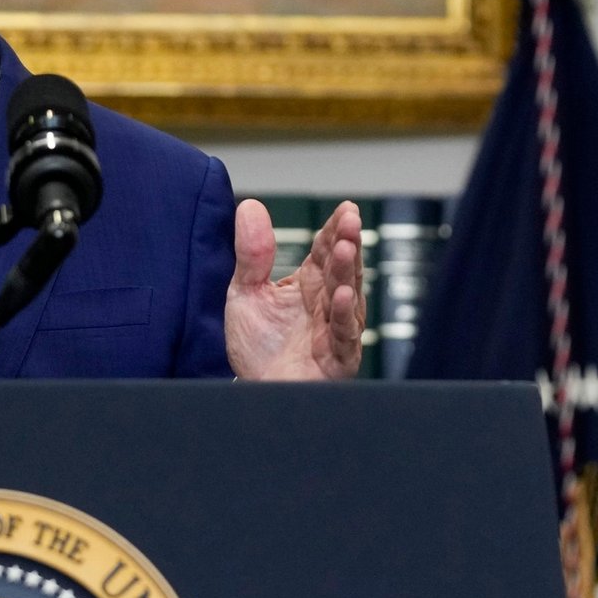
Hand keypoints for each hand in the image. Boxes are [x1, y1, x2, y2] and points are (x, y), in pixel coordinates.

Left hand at [224, 199, 364, 380]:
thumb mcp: (246, 292)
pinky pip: (344, 335)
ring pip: (347, 296)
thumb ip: (251, 253)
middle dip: (347, 244)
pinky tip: (342, 295)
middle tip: (351, 220)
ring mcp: (335, 329)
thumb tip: (250, 206)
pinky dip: (344, 315)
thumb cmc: (257, 344)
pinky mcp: (338, 358)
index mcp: (308, 284)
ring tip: (346, 249)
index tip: (346, 209)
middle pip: (341, 269)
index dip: (335, 230)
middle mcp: (326, 303)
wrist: (253, 391)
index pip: (325, 251)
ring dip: (348, 273)